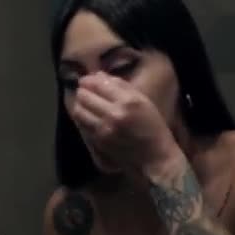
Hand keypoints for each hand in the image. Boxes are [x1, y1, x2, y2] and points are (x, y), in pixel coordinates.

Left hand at [69, 73, 184, 174]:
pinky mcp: (99, 141)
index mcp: (128, 101)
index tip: (87, 79)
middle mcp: (114, 114)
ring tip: (84, 103)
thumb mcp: (144, 101)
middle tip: (84, 90)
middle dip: (82, 91)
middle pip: (85, 96)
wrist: (154, 158)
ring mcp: (104, 129)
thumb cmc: (154, 128)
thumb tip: (99, 76)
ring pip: (79, 111)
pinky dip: (82, 117)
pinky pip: (82, 124)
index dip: (90, 80)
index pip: (99, 84)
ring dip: (79, 104)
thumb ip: (122, 86)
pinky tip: (88, 116)